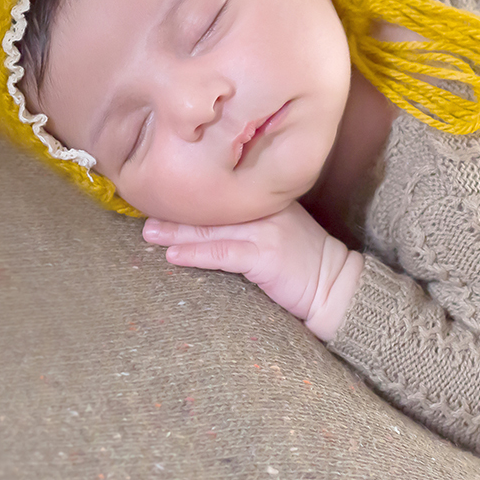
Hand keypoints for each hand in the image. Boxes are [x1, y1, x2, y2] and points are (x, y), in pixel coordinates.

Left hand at [142, 201, 363, 339]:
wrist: (337, 286)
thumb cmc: (304, 263)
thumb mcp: (278, 231)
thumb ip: (249, 222)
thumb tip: (207, 224)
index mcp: (266, 199)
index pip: (222, 193)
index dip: (191, 195)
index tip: (161, 195)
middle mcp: (265, 208)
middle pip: (212, 208)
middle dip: (176, 211)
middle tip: (142, 210)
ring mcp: (266, 230)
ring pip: (213, 228)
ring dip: (177, 231)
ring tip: (149, 233)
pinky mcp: (266, 256)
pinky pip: (223, 253)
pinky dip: (196, 254)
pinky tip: (174, 255)